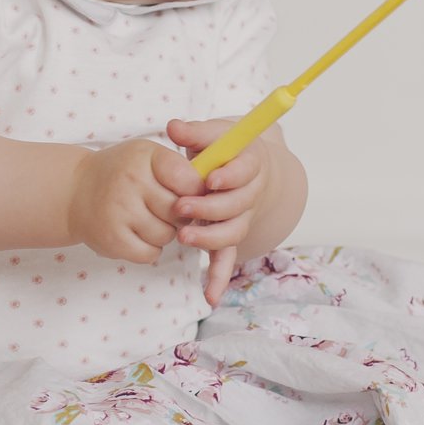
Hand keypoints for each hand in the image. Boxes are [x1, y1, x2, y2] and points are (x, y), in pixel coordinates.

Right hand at [68, 138, 204, 265]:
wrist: (74, 191)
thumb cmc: (122, 173)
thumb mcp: (148, 156)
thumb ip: (180, 169)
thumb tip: (212, 195)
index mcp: (145, 157)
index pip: (189, 180)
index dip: (195, 192)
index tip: (188, 194)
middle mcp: (131, 181)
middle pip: (181, 212)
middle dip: (180, 215)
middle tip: (165, 209)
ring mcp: (120, 211)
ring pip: (167, 235)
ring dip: (164, 233)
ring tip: (147, 220)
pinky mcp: (113, 239)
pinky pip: (151, 253)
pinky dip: (150, 249)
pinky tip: (138, 234)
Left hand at [164, 118, 270, 305]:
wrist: (239, 169)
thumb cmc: (222, 149)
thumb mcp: (211, 135)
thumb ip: (194, 133)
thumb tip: (174, 127)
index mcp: (249, 164)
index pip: (245, 171)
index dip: (230, 177)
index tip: (211, 179)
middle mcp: (250, 194)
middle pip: (237, 206)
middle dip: (210, 209)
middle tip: (181, 208)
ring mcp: (241, 218)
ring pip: (233, 233)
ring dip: (210, 238)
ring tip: (184, 238)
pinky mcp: (229, 236)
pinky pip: (227, 258)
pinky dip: (219, 278)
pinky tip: (209, 297)